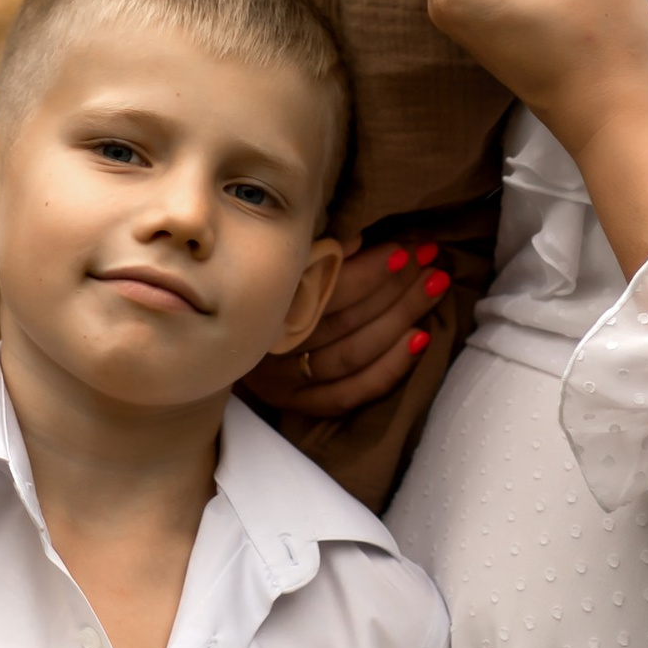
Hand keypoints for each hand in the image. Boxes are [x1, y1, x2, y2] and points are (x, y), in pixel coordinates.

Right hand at [242, 232, 452, 420]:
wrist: (213, 339)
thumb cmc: (260, 287)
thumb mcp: (278, 264)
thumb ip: (312, 254)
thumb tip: (356, 241)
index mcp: (260, 304)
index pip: (322, 290)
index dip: (367, 271)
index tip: (404, 248)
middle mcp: (268, 348)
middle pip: (343, 321)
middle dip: (395, 288)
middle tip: (432, 261)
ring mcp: (283, 382)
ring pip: (352, 354)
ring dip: (400, 318)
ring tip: (434, 287)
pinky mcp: (298, 406)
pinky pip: (349, 394)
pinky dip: (389, 369)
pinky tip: (421, 339)